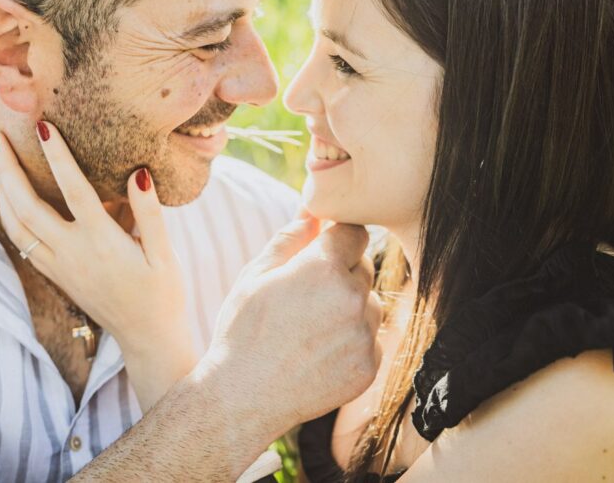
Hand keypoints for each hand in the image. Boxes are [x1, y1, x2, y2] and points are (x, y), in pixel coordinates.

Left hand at [0, 122, 195, 409]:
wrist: (147, 338)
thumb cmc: (162, 293)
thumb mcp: (164, 253)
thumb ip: (149, 212)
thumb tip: (138, 173)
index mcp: (102, 241)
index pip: (73, 189)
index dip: (57, 156)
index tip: (43, 127)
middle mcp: (73, 252)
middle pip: (28, 206)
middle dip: (9, 169)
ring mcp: (60, 266)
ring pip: (17, 225)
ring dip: (2, 192)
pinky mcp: (56, 276)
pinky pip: (22, 242)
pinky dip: (8, 216)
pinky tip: (6, 199)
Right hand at [202, 216, 382, 435]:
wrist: (243, 398)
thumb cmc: (242, 331)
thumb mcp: (255, 275)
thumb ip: (289, 238)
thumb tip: (312, 215)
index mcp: (323, 266)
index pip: (355, 232)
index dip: (338, 238)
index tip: (324, 250)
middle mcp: (352, 297)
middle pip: (364, 267)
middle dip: (342, 273)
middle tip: (307, 296)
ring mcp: (363, 335)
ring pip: (370, 305)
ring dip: (350, 308)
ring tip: (311, 327)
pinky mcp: (369, 366)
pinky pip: (371, 340)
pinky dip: (353, 342)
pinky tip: (319, 352)